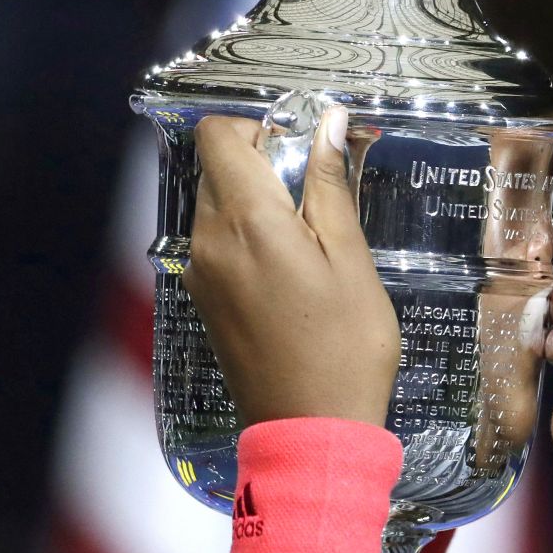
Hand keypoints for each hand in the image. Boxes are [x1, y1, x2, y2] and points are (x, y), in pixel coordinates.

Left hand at [183, 108, 399, 426]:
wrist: (312, 428)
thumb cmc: (345, 347)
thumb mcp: (351, 258)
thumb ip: (330, 186)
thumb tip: (326, 124)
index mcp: (247, 222)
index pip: (218, 135)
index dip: (259, 127)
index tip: (302, 147)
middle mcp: (209, 241)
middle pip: (218, 168)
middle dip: (264, 164)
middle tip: (319, 194)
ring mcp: (202, 272)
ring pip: (217, 205)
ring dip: (258, 202)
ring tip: (312, 238)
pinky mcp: (206, 298)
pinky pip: (218, 242)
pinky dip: (249, 235)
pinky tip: (293, 270)